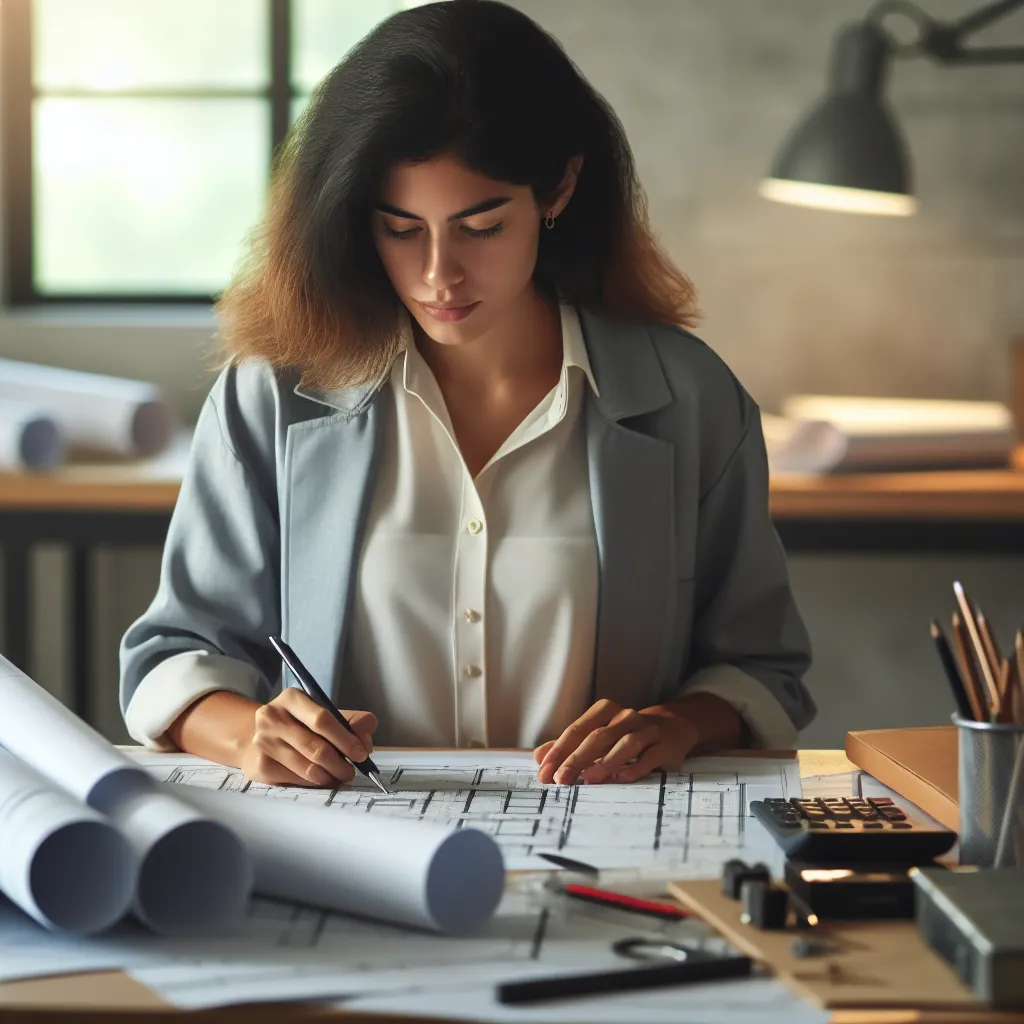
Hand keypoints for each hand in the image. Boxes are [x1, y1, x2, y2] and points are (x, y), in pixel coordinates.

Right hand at [239, 688, 377, 787]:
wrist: (257, 737)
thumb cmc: (298, 725)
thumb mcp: (323, 714)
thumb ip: (351, 721)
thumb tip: (366, 738)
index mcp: (292, 698)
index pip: (322, 719)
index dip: (345, 739)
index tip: (361, 754)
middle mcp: (272, 717)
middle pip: (315, 747)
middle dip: (340, 763)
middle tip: (351, 772)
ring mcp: (263, 742)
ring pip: (307, 767)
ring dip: (329, 776)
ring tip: (339, 777)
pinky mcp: (260, 766)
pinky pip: (295, 780)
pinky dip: (314, 783)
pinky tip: (320, 780)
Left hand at [533, 699, 697, 785]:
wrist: (670, 728)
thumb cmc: (624, 735)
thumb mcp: (596, 735)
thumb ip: (568, 746)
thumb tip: (539, 757)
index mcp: (605, 711)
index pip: (577, 729)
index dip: (559, 751)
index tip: (544, 772)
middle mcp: (626, 717)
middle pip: (598, 736)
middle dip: (576, 758)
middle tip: (559, 780)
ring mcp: (647, 730)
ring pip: (625, 744)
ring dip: (605, 762)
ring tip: (588, 780)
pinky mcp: (664, 747)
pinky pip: (649, 758)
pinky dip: (634, 769)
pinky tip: (620, 780)